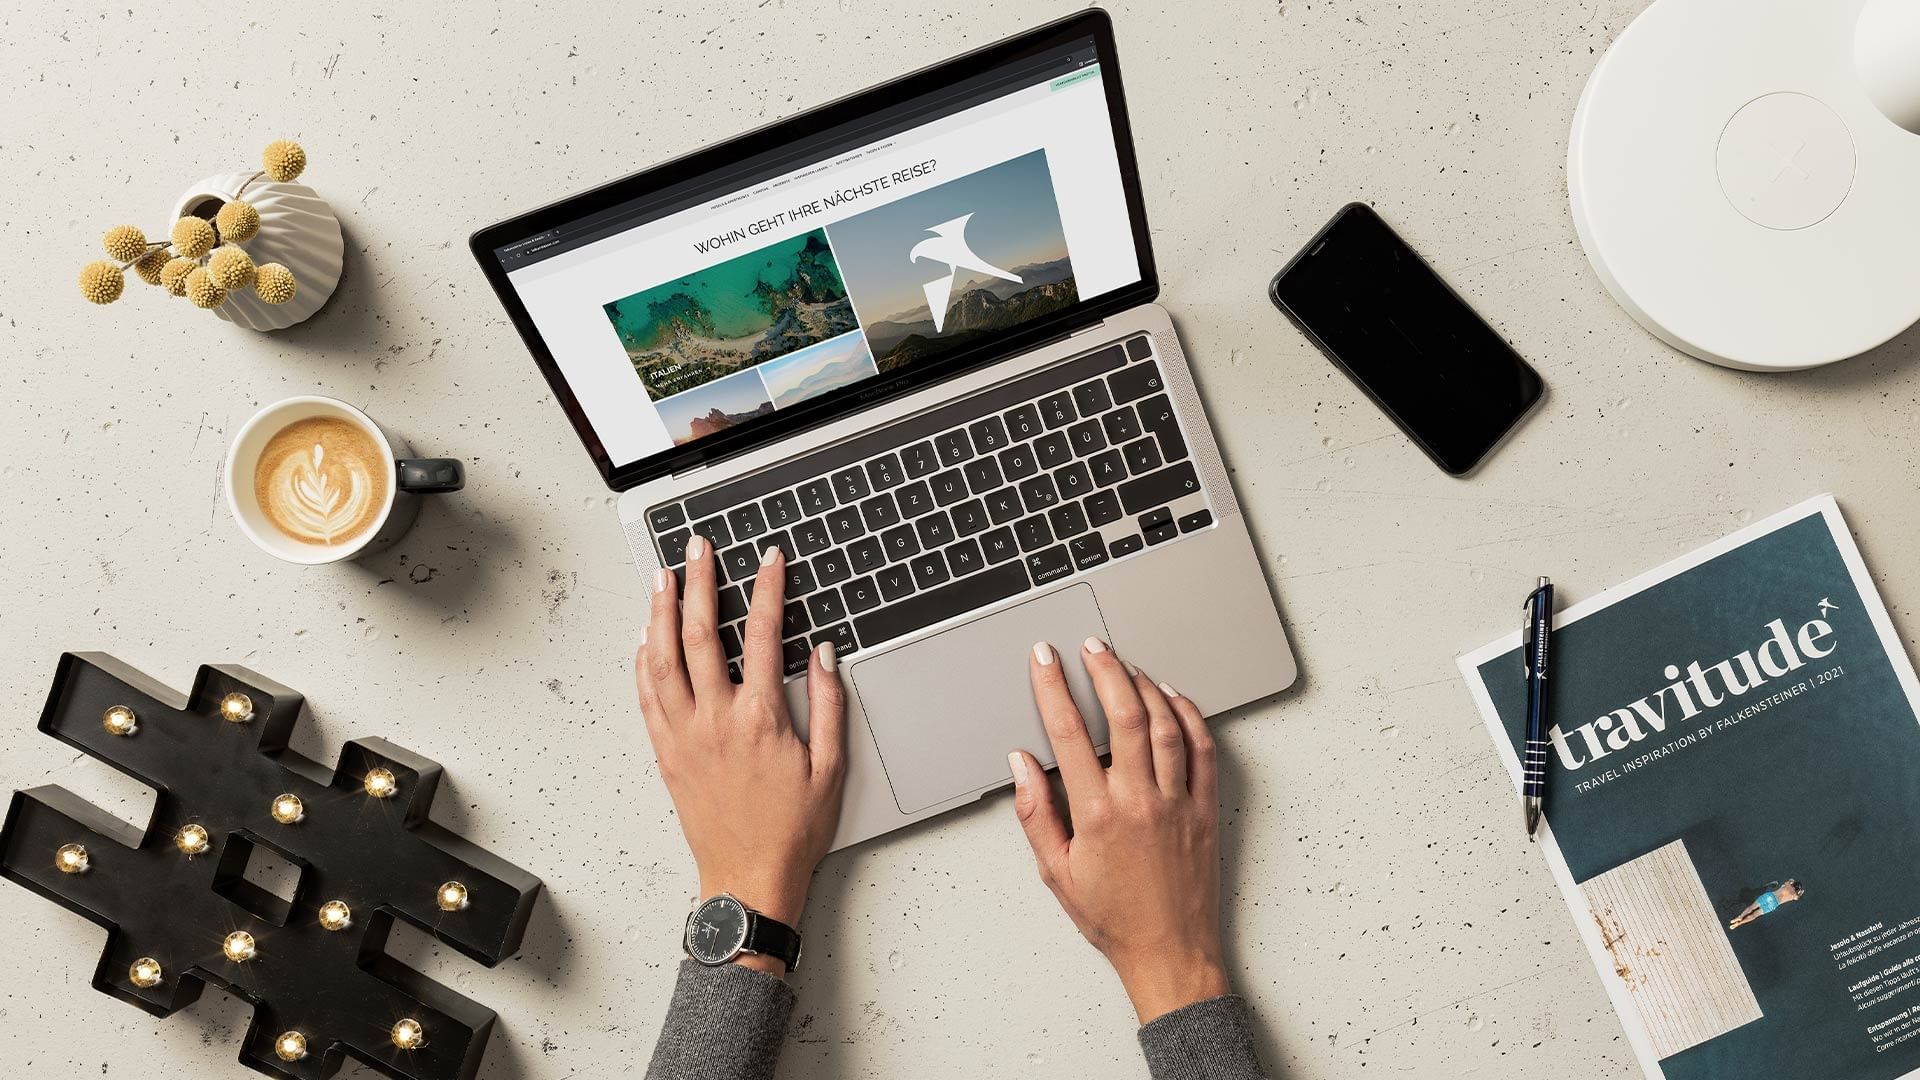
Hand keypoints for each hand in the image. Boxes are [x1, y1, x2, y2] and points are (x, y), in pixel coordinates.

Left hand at [635, 535, 846, 975]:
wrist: (748, 880)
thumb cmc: (792, 831)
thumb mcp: (831, 768)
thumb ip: (827, 705)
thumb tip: (821, 654)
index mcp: (759, 719)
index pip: (760, 635)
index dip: (766, 589)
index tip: (769, 559)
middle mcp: (714, 720)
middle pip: (698, 635)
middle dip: (699, 583)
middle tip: (699, 549)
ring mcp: (683, 736)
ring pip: (662, 659)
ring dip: (660, 612)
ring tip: (663, 577)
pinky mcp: (666, 753)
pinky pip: (646, 697)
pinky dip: (643, 660)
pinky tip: (644, 638)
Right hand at [1008, 638, 1229, 1022]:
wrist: (1170, 952)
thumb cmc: (1114, 918)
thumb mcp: (1056, 872)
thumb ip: (1035, 814)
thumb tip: (1022, 765)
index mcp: (1096, 814)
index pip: (1068, 732)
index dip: (1052, 687)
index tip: (1044, 660)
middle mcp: (1139, 801)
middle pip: (1122, 714)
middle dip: (1104, 670)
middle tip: (1090, 647)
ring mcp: (1178, 802)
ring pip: (1164, 724)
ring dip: (1145, 686)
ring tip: (1126, 665)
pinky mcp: (1206, 809)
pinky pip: (1202, 750)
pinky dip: (1188, 716)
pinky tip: (1172, 698)